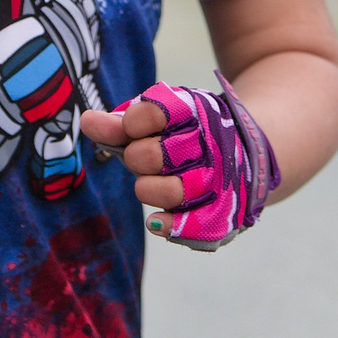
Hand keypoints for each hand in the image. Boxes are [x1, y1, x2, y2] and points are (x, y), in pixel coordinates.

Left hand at [82, 79, 278, 249]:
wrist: (250, 150)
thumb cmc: (190, 133)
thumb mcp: (161, 118)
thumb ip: (122, 123)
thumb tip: (87, 121)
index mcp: (194, 112)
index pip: (153, 114)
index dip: (132, 123)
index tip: (131, 127)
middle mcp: (209, 145)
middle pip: (152, 156)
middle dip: (136, 157)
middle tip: (139, 156)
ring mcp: (217, 180)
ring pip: (170, 191)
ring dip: (148, 189)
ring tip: (148, 183)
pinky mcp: (221, 212)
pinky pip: (191, 226)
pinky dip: (168, 224)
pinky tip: (156, 219)